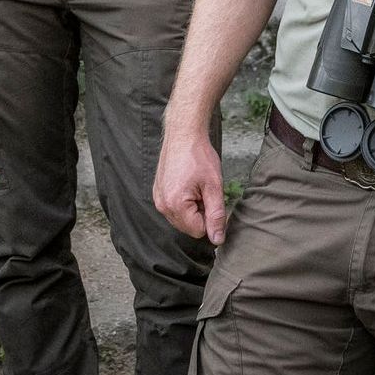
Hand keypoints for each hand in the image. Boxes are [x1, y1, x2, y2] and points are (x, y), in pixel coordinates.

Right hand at [154, 126, 228, 242]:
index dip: (210, 217)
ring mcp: (157, 199)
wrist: (183, 134)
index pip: (199, 231)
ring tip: (195, 185)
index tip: (210, 197)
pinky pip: (174, 208)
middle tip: (203, 190)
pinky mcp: (157, 193)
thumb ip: (216, 216)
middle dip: (200, 213)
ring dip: (192, 207)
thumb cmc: (199, 156)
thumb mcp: (214, 186)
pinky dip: (184, 201)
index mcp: (175, 205)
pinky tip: (187, 183)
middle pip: (189, 227)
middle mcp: (162, 205)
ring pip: (182, 218)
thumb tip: (217, 240)